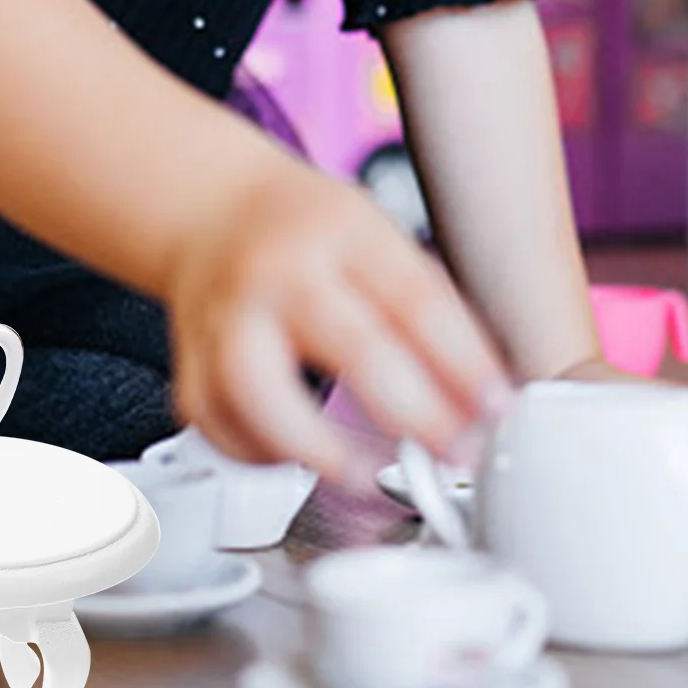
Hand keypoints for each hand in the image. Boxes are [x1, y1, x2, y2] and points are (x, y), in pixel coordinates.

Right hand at [165, 158, 513, 484]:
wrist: (213, 210)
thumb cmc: (308, 232)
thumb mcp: (377, 237)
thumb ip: (426, 310)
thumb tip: (484, 395)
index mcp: (340, 232)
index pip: (414, 299)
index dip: (463, 363)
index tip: (499, 408)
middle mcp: (277, 271)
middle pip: (350, 347)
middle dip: (416, 415)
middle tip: (455, 452)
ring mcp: (224, 315)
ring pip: (260, 396)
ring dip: (324, 451)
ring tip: (370, 476)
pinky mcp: (188, 360)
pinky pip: (218, 424)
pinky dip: (261, 454)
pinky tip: (301, 457)